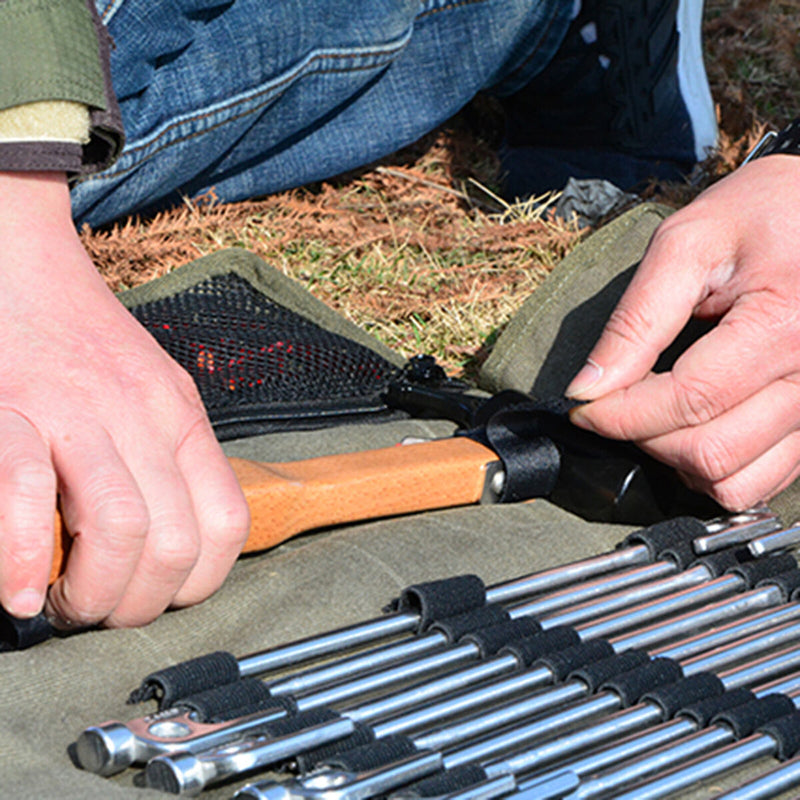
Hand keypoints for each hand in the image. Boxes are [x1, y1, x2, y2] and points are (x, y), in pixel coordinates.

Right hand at [0, 172, 249, 626]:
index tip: (161, 597)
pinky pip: (28, 495)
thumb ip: (166, 459)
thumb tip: (165, 546)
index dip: (199, 582)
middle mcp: (143, 415)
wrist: (21, 268)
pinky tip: (21, 591)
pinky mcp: (11, 410)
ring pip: (121, 527)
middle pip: (175, 541)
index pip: (227, 522)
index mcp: (182, 417)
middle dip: (138, 602)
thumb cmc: (83, 343)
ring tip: (63, 604)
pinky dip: (23, 556)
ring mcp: (77, 410)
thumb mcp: (151, 393)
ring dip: (94, 591)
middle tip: (100, 609)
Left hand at [565, 155, 799, 510]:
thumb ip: (636, 320)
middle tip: (617, 405)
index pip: (687, 402)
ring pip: (737, 483)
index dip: (620, 416)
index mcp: (782, 326)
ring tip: (654, 419)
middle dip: (644, 438)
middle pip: (710, 452)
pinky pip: (765, 480)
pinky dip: (718, 472)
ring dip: (679, 463)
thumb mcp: (686, 245)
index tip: (582, 407)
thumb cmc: (760, 214)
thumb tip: (587, 390)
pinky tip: (695, 430)